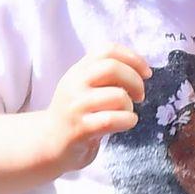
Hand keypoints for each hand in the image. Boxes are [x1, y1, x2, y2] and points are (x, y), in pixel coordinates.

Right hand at [42, 47, 150, 171]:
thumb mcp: (84, 87)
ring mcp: (76, 106)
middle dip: (135, 80)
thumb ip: (104, 75)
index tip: (146, 72)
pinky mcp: (79, 129)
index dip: (132, 57)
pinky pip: (112, 119)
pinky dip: (128, 120)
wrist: (48, 143)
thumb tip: (139, 67)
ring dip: (130, 105)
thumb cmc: (76, 114)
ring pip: (117, 95)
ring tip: (126, 113)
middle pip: (112, 67)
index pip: (107, 50)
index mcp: (78, 70)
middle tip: (140, 95)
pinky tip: (126, 123)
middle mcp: (74, 84)